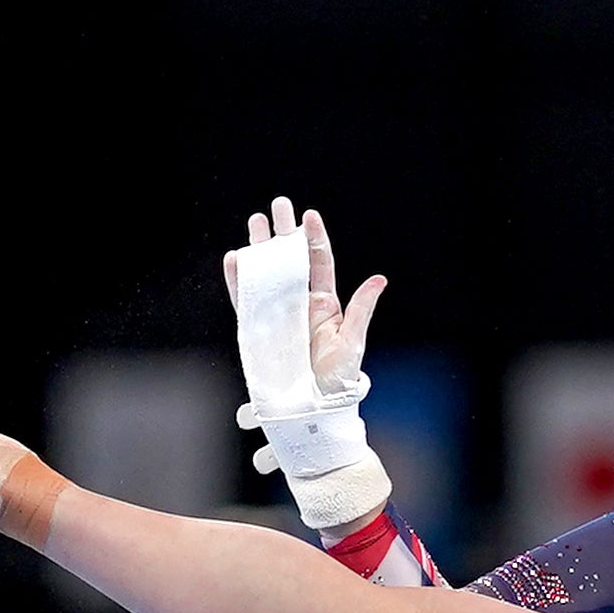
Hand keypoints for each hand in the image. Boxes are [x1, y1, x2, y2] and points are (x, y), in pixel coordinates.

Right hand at [221, 201, 386, 396]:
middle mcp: (300, 305)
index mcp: (325, 304)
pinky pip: (245, 302)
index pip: (319, 263)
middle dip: (283, 232)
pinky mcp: (258, 330)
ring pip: (266, 274)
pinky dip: (238, 281)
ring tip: (255, 220)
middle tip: (278, 204)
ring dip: (259, 248)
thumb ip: (361, 309)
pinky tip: (235, 258)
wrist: (313, 408)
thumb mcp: (353, 341)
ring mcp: (277, 315)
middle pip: (290, 261)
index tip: (309, 214)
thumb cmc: (338, 379)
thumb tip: (379, 279)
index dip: (314, 238)